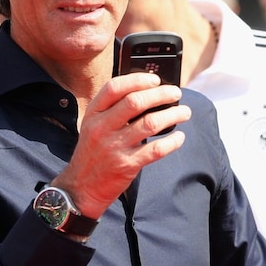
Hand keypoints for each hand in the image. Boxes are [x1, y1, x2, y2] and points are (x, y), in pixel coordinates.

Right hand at [51, 72, 189, 218]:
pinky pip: (155, 149)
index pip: (114, 88)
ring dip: (172, 115)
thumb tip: (146, 94)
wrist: (81, 187)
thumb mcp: (92, 126)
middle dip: (161, 94)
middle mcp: (101, 127)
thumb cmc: (92, 152)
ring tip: (184, 112)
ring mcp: (114, 146)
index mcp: (93, 114)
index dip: (137, 79)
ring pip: (149, 123)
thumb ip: (111, 110)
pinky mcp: (126, 165)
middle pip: (135, 102)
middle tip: (176, 94)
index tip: (155, 79)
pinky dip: (172, 142)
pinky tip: (179, 137)